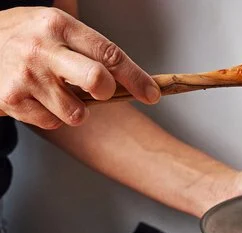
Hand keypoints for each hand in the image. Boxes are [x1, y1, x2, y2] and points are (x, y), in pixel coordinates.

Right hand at [0, 6, 159, 128]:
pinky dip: (50, 117)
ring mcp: (28, 75)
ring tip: (57, 94)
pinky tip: (37, 100)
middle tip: (101, 93)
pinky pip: (53, 123)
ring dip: (75, 110)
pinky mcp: (14, 100)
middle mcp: (44, 47)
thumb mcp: (48, 24)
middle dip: (107, 93)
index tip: (153, 94)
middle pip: (97, 80)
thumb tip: (126, 65)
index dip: (137, 78)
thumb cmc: (21, 38)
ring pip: (77, 113)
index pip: (109, 54)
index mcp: (59, 25)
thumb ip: (85, 40)